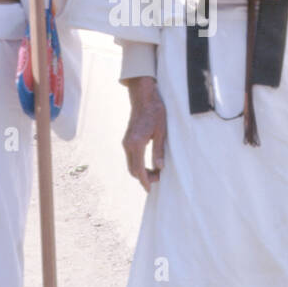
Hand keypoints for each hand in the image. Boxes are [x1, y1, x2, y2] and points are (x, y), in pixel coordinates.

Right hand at [122, 76, 166, 191]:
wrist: (143, 98)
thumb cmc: (155, 112)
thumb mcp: (161, 132)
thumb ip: (159, 150)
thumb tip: (159, 167)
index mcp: (136, 144)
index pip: (139, 169)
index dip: (145, 181)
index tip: (151, 189)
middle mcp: (128, 144)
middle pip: (133, 170)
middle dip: (144, 178)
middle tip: (158, 178)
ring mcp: (126, 142)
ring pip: (131, 164)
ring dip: (141, 171)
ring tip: (156, 172)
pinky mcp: (127, 140)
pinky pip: (131, 157)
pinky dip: (138, 164)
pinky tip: (149, 164)